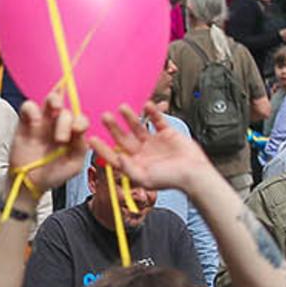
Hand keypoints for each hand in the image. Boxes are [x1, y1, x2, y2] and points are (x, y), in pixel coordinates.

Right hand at [8, 93, 90, 194]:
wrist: (30, 183)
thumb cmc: (54, 174)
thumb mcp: (74, 165)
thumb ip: (81, 148)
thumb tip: (81, 132)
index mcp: (73, 134)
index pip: (80, 119)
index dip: (80, 121)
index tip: (77, 131)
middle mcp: (59, 125)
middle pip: (66, 111)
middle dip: (65, 121)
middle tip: (60, 139)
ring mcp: (42, 122)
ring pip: (50, 100)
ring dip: (54, 100)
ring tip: (55, 108)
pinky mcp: (24, 122)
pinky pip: (28, 107)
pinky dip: (32, 110)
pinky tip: (34, 122)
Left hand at [97, 102, 216, 195]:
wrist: (195, 175)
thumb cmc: (171, 180)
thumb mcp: (145, 179)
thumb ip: (129, 169)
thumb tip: (116, 157)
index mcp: (134, 163)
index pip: (113, 154)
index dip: (102, 147)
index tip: (90, 139)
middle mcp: (141, 152)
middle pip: (123, 137)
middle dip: (113, 127)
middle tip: (104, 116)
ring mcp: (153, 142)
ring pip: (138, 127)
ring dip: (130, 117)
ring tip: (122, 107)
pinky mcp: (167, 133)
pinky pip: (157, 120)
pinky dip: (153, 113)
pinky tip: (147, 106)